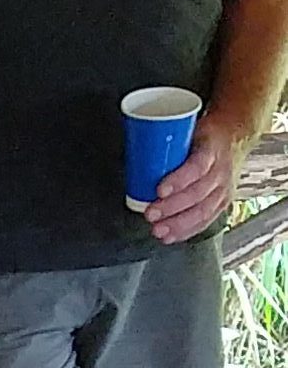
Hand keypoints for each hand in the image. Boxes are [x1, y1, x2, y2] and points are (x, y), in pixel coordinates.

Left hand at [142, 115, 239, 244]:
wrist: (234, 139)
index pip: (198, 167)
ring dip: (178, 224)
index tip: (159, 190)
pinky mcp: (222, 203)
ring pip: (203, 211)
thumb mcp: (189, 130)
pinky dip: (187, 231)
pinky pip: (206, 220)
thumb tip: (134, 153)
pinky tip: (171, 237)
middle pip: (198, 193)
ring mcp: (224, 189)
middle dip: (172, 207)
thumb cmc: (203, 136)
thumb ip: (167, 143)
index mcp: (212, 149)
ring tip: (158, 231)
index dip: (179, 180)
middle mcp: (221, 171)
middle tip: (151, 214)